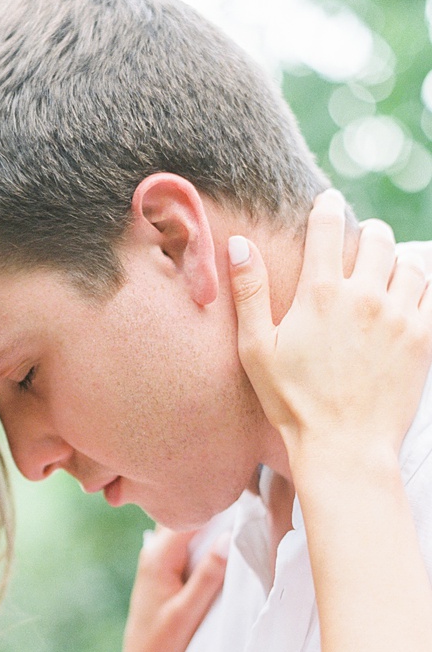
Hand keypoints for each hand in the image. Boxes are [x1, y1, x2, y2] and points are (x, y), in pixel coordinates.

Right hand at [228, 187, 431, 475]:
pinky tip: (405, 300)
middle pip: (377, 238)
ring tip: (384, 275)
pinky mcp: (422, 337)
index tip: (328, 204)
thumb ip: (249, 292)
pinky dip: (419, 288)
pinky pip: (430, 292)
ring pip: (409, 262)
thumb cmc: (293, 404)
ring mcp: (398, 315)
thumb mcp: (256, 351)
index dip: (327, 207)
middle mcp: (363, 296)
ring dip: (396, 261)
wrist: (344, 447)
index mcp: (319, 294)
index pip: (328, 226)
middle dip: (367, 235)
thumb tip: (239, 244)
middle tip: (359, 247)